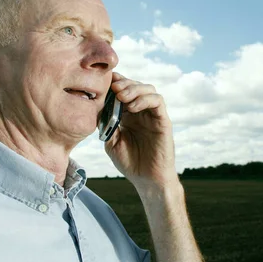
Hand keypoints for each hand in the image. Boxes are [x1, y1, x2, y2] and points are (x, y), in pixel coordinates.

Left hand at [104, 72, 178, 189]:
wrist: (146, 180)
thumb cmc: (130, 162)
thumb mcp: (112, 141)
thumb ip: (107, 123)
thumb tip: (99, 106)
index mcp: (128, 114)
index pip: (123, 90)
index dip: (115, 82)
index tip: (103, 82)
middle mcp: (141, 111)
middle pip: (135, 85)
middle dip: (124, 83)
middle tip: (113, 87)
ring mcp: (153, 115)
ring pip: (148, 89)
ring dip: (134, 89)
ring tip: (121, 96)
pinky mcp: (163, 121)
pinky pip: (157, 102)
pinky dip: (145, 99)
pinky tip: (132, 107)